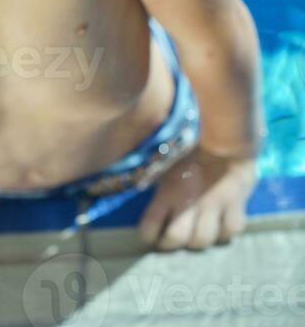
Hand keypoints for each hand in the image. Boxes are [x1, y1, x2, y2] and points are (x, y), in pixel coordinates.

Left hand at [138, 145, 258, 250]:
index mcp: (169, 189)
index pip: (151, 225)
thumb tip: (137, 183)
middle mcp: (190, 201)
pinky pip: (231, 229)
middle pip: (177, 239)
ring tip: (196, 231)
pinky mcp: (237, 203)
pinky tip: (219, 223)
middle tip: (171, 237)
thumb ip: (156, 175)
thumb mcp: (168, 159)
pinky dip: (224, 230)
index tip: (149, 234)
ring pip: (204, 239)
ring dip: (198, 239)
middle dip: (171, 243)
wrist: (225, 132)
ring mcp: (214, 204)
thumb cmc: (190, 144)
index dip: (148, 234)